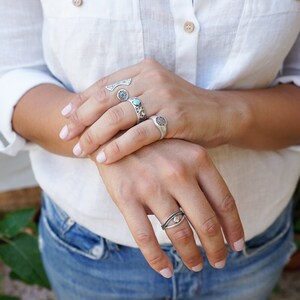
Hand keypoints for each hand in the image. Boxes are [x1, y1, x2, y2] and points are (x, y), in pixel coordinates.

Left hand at [59, 59, 237, 162]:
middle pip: (106, 99)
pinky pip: (139, 133)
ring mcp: (164, 96)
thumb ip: (130, 100)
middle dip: (82, 119)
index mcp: (144, 70)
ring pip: (119, 115)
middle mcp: (151, 79)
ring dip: (95, 134)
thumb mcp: (154, 98)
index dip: (82, 102)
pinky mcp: (175, 117)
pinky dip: (119, 146)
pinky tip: (104, 158)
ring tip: (79, 150)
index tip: (65, 118)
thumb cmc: (182, 110)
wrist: (221, 114)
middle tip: (66, 136)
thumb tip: (95, 117)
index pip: (104, 85)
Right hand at [93, 139, 243, 277]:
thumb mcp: (182, 150)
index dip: (234, 229)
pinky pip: (145, 237)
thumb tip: (215, 217)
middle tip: (219, 261)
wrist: (113, 131)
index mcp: (197, 159)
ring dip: (191, 256)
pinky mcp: (126, 196)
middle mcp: (178, 172)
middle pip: (206, 222)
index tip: (237, 246)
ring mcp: (151, 185)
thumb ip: (199, 178)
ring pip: (178, 233)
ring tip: (195, 265)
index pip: (225, 202)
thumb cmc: (154, 144)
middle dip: (216, 248)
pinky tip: (165, 270)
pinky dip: (157, 259)